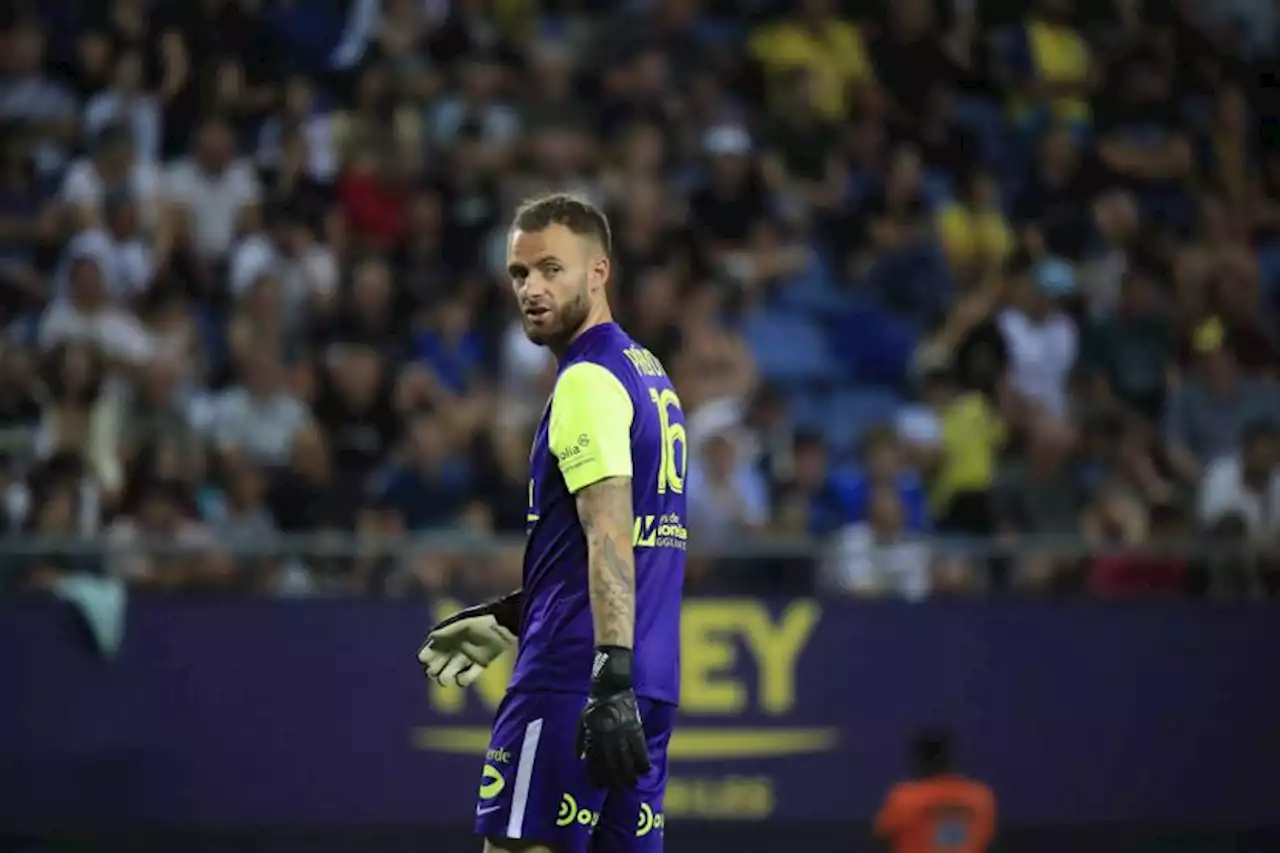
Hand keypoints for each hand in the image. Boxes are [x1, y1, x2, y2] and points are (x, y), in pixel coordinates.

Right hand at [417, 590, 521, 687]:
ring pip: (450, 673)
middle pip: (437, 665)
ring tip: (447, 679)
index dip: (427, 656)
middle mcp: (456, 647)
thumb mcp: (464, 624)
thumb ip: (448, 631)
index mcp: (449, 636)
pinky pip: (468, 676)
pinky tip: (463, 678)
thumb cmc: (482, 620)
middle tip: (435, 671)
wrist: (505, 624)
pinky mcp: (480, 663)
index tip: (425, 659)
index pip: (431, 649)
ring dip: (446, 678)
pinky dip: (464, 679)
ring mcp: (467, 656)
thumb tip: (431, 637)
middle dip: (434, 670)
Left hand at [576, 647, 651, 788]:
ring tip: (632, 784)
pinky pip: (641, 748)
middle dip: (615, 780)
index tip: (601, 786)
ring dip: (630, 774)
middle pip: (612, 765)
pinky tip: (645, 770)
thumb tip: (580, 758)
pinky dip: (643, 760)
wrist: (611, 687)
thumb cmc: (595, 704)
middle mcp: (608, 737)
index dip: (598, 776)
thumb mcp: (582, 721)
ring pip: (627, 759)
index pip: (595, 762)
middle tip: (619, 790)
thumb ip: (581, 740)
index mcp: (593, 736)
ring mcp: (623, 733)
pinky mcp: (635, 728)